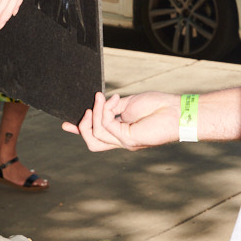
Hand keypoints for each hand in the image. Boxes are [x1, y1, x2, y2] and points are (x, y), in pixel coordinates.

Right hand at [63, 92, 179, 150]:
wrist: (175, 111)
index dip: (79, 131)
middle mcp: (121, 140)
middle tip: (86, 108)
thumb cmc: (157, 106)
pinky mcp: (128, 139)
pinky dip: (105, 111)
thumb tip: (97, 103)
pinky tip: (114, 100)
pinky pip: (105, 126)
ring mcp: (124, 142)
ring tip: (100, 98)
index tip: (65, 124)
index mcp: (121, 132)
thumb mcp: (128, 103)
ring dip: (94, 113)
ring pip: (95, 135)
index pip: (96, 136)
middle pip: (92, 142)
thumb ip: (112, 107)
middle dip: (82, 126)